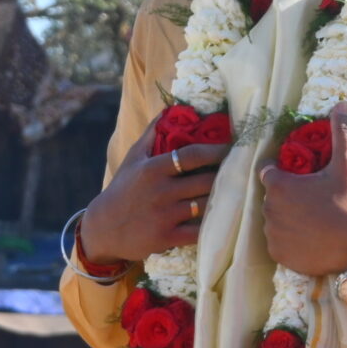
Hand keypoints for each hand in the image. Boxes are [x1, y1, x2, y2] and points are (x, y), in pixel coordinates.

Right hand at [76, 119, 227, 265]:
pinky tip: (223, 219)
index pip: (192, 155)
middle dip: (226, 176)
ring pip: (206, 205)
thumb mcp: (133, 159)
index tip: (232, 148)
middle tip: (243, 172)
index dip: (216, 151)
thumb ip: (151, 134)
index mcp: (153, 169)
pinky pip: (198, 231)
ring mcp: (164, 216)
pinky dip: (212, 225)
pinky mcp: (166, 238)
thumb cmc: (122, 189)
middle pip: (206, 180)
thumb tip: (168, 109)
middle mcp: (160, 191)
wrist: (103, 228)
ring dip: (223, 199)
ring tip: (239, 193)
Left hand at [258, 101, 346, 276]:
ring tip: (311, 220)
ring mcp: (272, 235)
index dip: (280, 171)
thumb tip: (341, 103)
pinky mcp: (278, 254)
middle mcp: (268, 210)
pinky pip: (278, 242)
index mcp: (279, 186)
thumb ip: (340, 133)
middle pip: (271, 197)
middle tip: (311, 199)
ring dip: (286, 217)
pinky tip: (308, 237)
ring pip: (274, 220)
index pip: (268, 172)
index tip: (298, 177)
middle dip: (286, 196)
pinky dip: (288, 239)